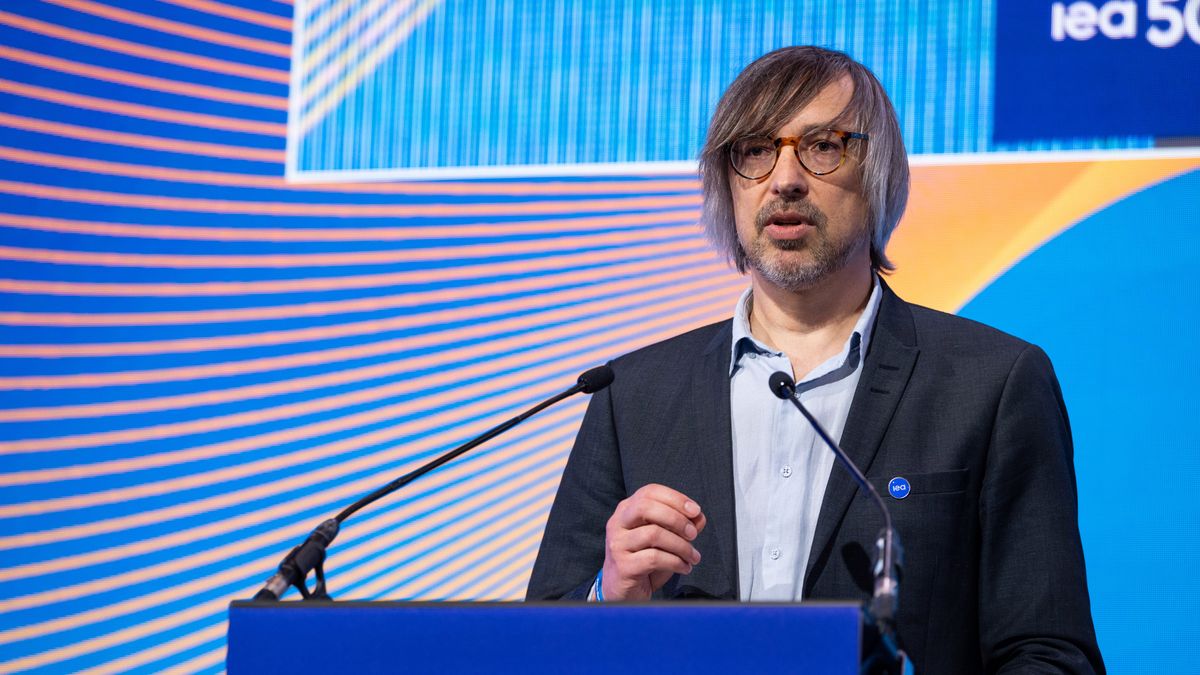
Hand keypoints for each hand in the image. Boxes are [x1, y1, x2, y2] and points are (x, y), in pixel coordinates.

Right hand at [600, 483, 705, 600]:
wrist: (623, 592)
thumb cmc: (644, 561)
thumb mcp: (664, 540)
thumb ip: (681, 525)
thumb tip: (698, 517)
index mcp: (626, 510)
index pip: (650, 492)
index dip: (675, 498)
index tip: (695, 511)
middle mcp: (617, 523)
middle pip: (646, 507)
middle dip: (676, 519)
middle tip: (693, 534)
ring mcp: (617, 544)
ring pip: (653, 534)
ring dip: (681, 546)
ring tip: (692, 556)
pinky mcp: (623, 566)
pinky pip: (654, 558)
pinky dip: (676, 562)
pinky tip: (684, 568)